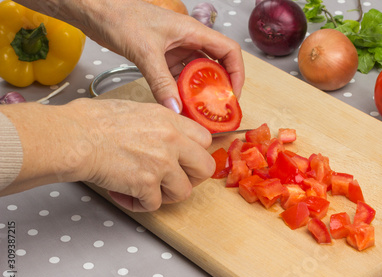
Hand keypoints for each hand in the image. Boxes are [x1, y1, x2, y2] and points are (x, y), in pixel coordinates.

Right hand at [71, 98, 215, 211]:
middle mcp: (172, 141)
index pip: (205, 140)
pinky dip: (139, 204)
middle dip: (191, 178)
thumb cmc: (92, 122)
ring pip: (183, 192)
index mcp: (169, 120)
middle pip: (205, 168)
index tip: (186, 161)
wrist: (74, 137)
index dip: (196, 154)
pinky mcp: (147, 184)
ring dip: (164, 195)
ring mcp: (162, 163)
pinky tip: (124, 194)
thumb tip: (167, 136)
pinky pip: (154, 204)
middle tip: (173, 181)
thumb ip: (159, 125)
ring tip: (145, 190)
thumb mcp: (136, 110)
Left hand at [78, 0, 244, 111]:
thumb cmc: (120, 17)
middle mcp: (188, 40)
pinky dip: (181, 90)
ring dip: (199, 90)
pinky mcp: (162, 57)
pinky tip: (179, 104)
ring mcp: (175, 49)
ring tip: (200, 111)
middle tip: (217, 108)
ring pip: (197, 73)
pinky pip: (178, 76)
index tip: (232, 94)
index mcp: (193, 31)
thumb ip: (161, 82)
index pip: (229, 51)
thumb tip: (175, 109)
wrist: (95, 11)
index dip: (236, 73)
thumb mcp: (145, 52)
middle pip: (216, 64)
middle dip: (219, 86)